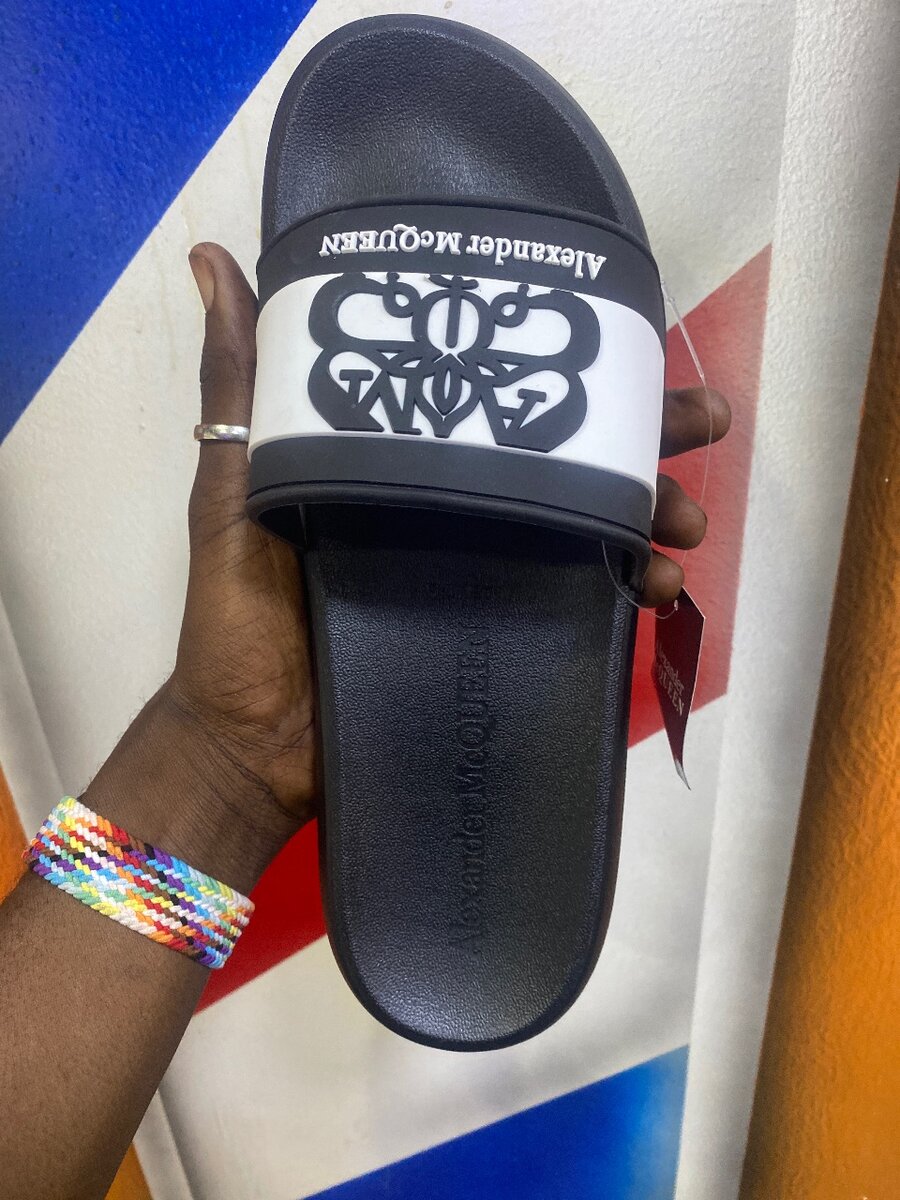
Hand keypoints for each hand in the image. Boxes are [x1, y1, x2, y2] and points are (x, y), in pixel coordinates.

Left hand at [148, 244, 726, 875]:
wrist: (249, 745)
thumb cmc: (236, 616)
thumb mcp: (233, 489)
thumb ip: (240, 387)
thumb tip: (213, 257)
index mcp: (404, 462)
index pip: (496, 398)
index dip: (560, 366)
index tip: (624, 338)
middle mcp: (454, 507)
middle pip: (562, 457)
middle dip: (641, 435)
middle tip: (702, 421)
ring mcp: (483, 573)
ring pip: (586, 526)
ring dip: (649, 513)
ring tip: (686, 519)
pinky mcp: (500, 637)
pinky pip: (578, 605)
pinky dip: (627, 591)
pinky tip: (657, 586)